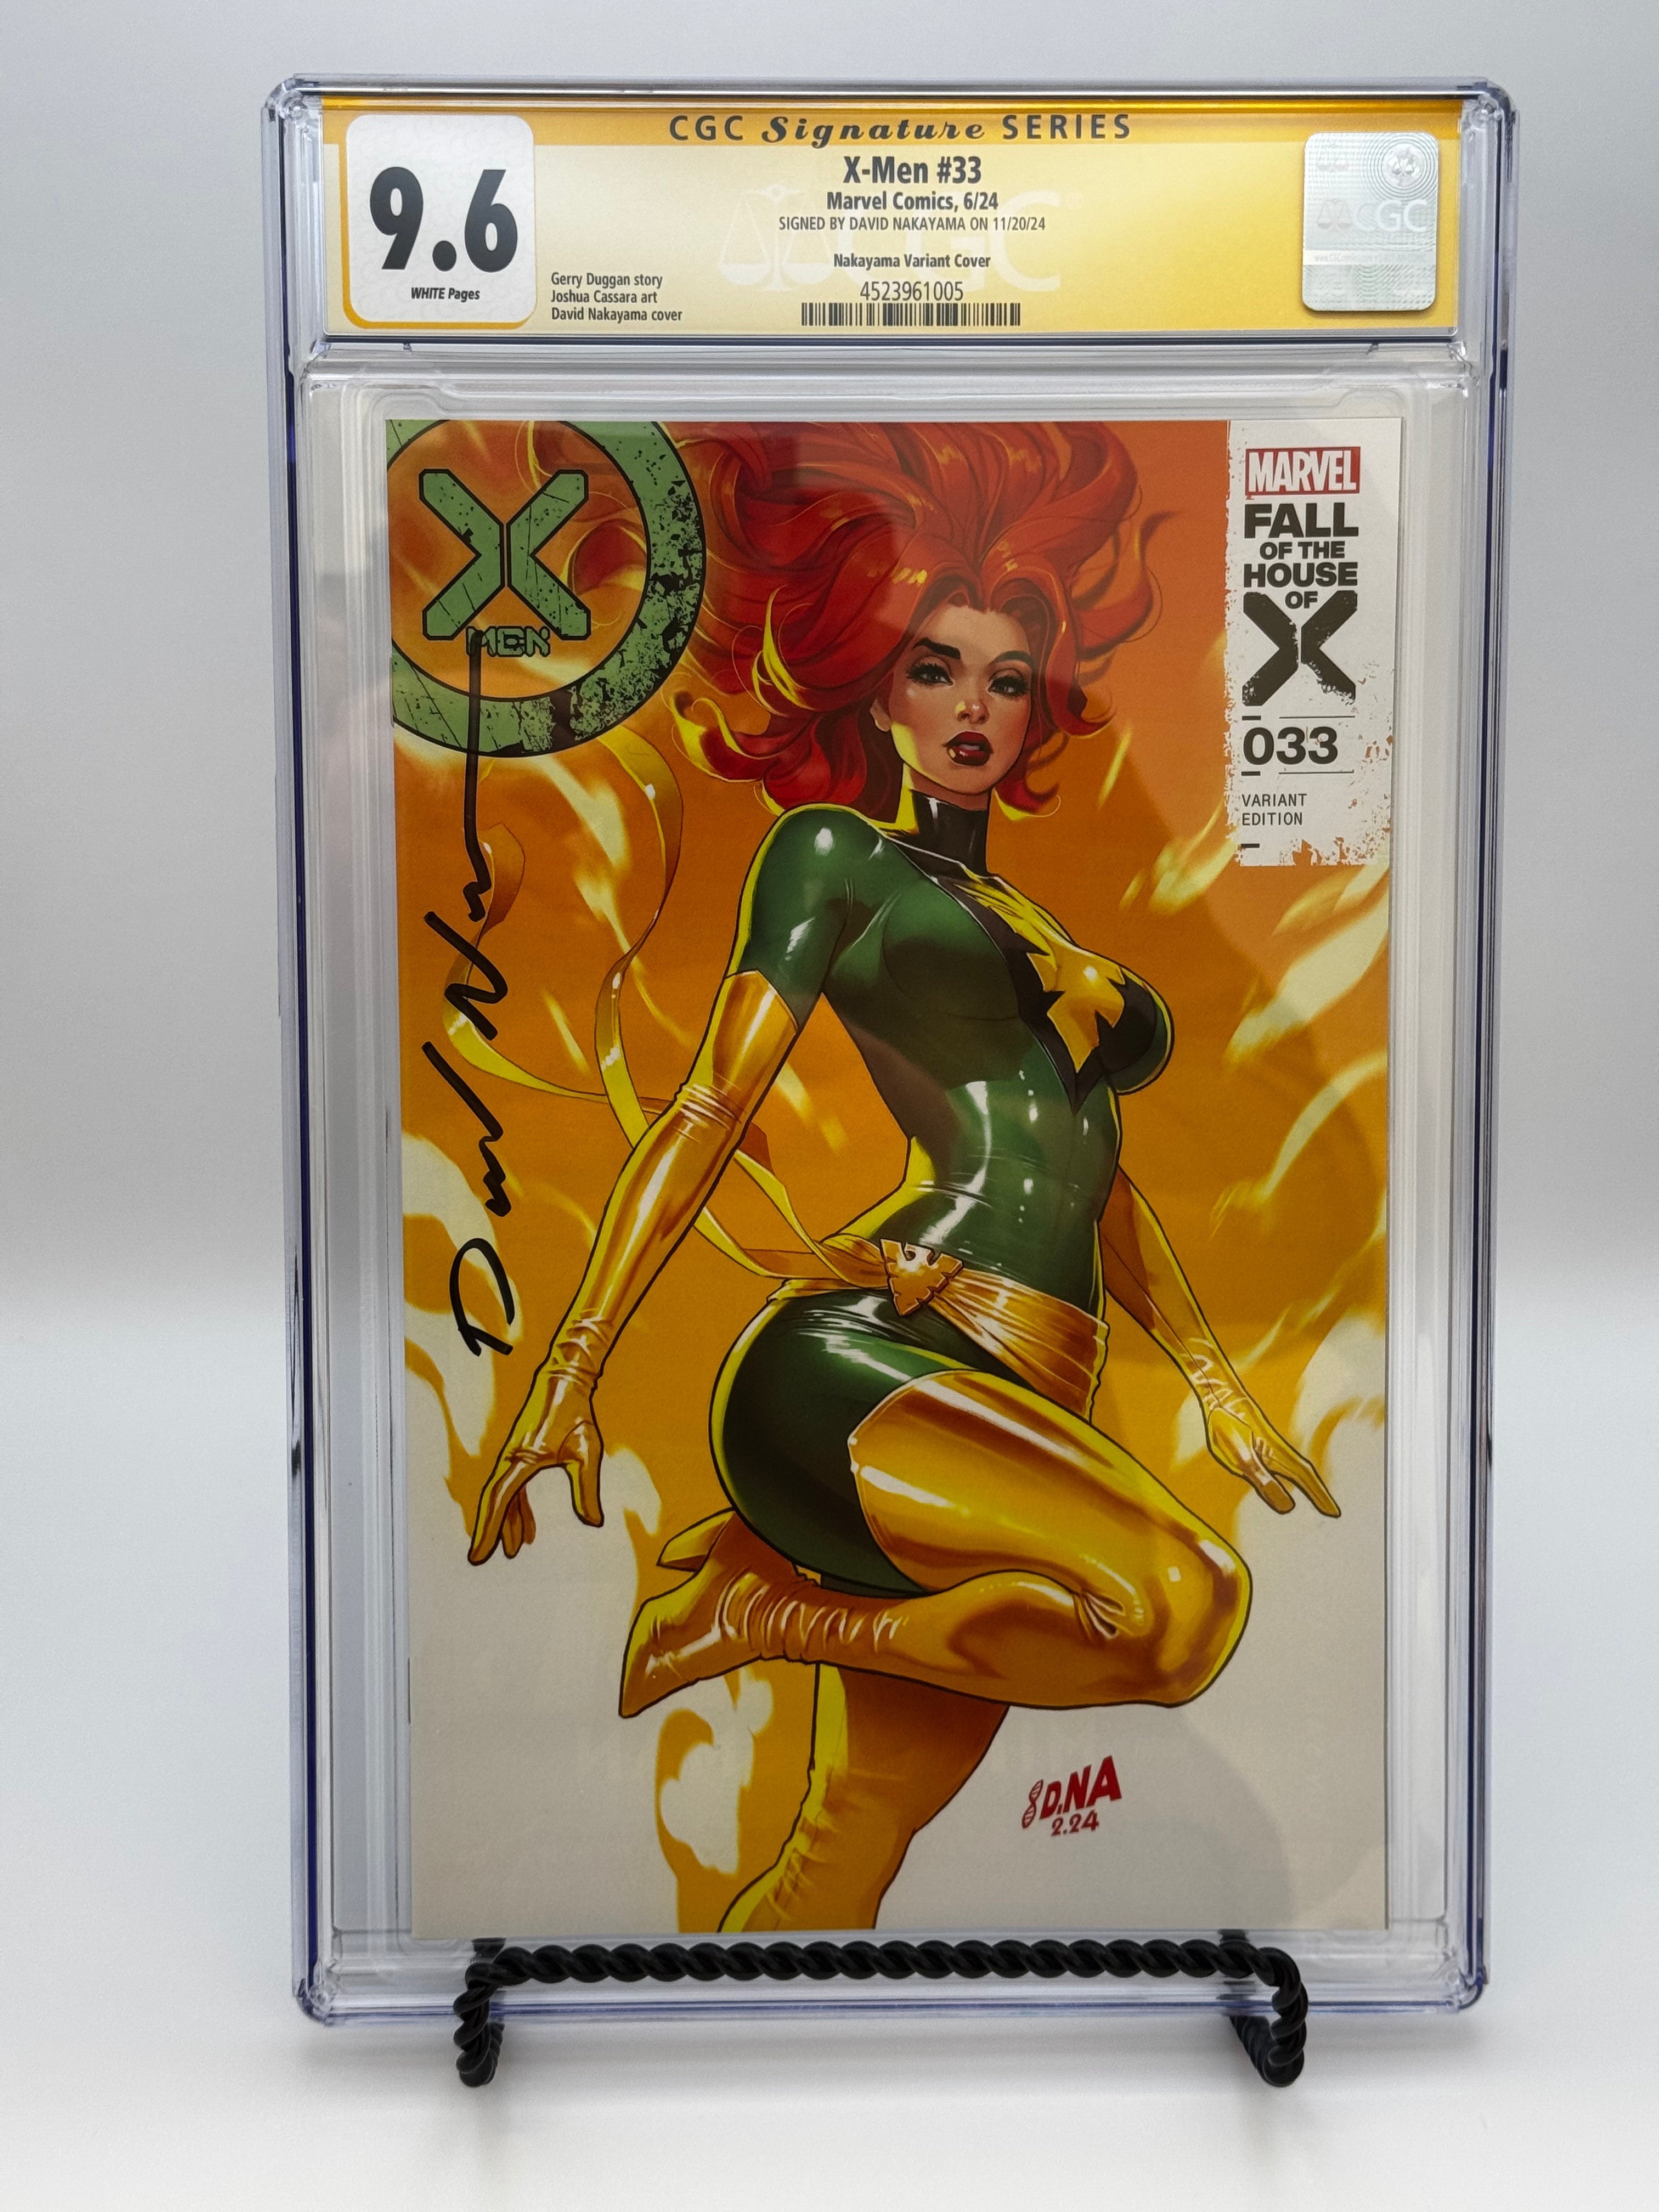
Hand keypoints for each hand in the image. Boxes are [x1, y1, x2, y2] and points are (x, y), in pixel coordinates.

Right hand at [469, 1362, 603, 1563]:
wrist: (564, 1381)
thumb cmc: (575, 1413)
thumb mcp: (586, 1452)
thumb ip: (586, 1489)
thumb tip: (593, 1522)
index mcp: (522, 1460)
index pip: (499, 1501)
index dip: (489, 1530)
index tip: (480, 1555)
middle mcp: (511, 1459)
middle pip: (495, 1502)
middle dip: (490, 1531)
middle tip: (483, 1559)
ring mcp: (514, 1456)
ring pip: (504, 1496)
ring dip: (507, 1522)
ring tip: (514, 1550)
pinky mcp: (522, 1454)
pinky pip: (514, 1487)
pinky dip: (518, 1508)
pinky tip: (527, 1528)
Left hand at [1199, 1378, 1338, 1517]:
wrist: (1220, 1397)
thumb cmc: (1228, 1425)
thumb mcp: (1242, 1456)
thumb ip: (1263, 1480)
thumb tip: (1288, 1507)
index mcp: (1278, 1455)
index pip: (1305, 1479)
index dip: (1319, 1496)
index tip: (1333, 1513)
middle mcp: (1279, 1451)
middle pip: (1304, 1475)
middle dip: (1318, 1493)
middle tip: (1333, 1512)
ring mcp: (1270, 1446)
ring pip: (1295, 1469)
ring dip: (1308, 1484)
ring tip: (1318, 1499)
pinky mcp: (1260, 1444)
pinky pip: (1283, 1464)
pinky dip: (1292, 1475)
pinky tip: (1288, 1479)